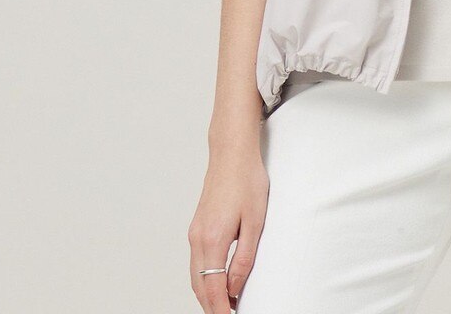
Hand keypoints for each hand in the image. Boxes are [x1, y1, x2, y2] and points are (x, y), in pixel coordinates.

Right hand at [188, 147, 269, 311]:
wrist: (232, 153)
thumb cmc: (247, 180)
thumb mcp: (255, 221)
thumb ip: (244, 257)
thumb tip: (234, 287)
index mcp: (213, 239)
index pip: (213, 288)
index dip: (220, 309)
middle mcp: (198, 238)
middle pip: (200, 286)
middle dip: (211, 307)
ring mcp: (195, 232)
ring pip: (196, 276)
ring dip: (207, 294)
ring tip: (225, 307)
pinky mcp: (197, 227)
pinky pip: (197, 262)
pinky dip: (205, 278)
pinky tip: (218, 282)